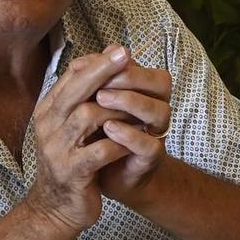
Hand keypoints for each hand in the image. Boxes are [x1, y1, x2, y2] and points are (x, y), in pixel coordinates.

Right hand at [23, 45, 131, 235]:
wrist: (55, 210)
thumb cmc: (71, 162)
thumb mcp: (73, 128)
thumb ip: (85, 97)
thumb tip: (104, 57)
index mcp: (47, 112)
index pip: (69, 78)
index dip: (96, 63)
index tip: (120, 50)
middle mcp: (47, 127)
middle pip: (75, 91)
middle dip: (102, 72)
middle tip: (126, 56)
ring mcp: (57, 150)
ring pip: (88, 116)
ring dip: (118, 110)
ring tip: (141, 110)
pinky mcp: (72, 173)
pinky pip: (100, 150)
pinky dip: (121, 142)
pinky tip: (136, 140)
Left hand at [93, 56, 173, 201]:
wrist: (105, 177)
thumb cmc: (99, 135)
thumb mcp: (91, 108)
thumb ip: (90, 86)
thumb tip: (79, 62)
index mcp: (146, 92)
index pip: (145, 67)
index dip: (119, 63)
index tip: (89, 64)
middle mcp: (157, 108)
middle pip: (160, 83)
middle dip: (129, 77)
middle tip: (100, 78)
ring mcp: (157, 133)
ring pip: (159, 110)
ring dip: (130, 101)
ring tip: (100, 99)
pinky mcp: (152, 158)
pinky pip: (149, 144)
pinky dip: (129, 134)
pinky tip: (108, 128)